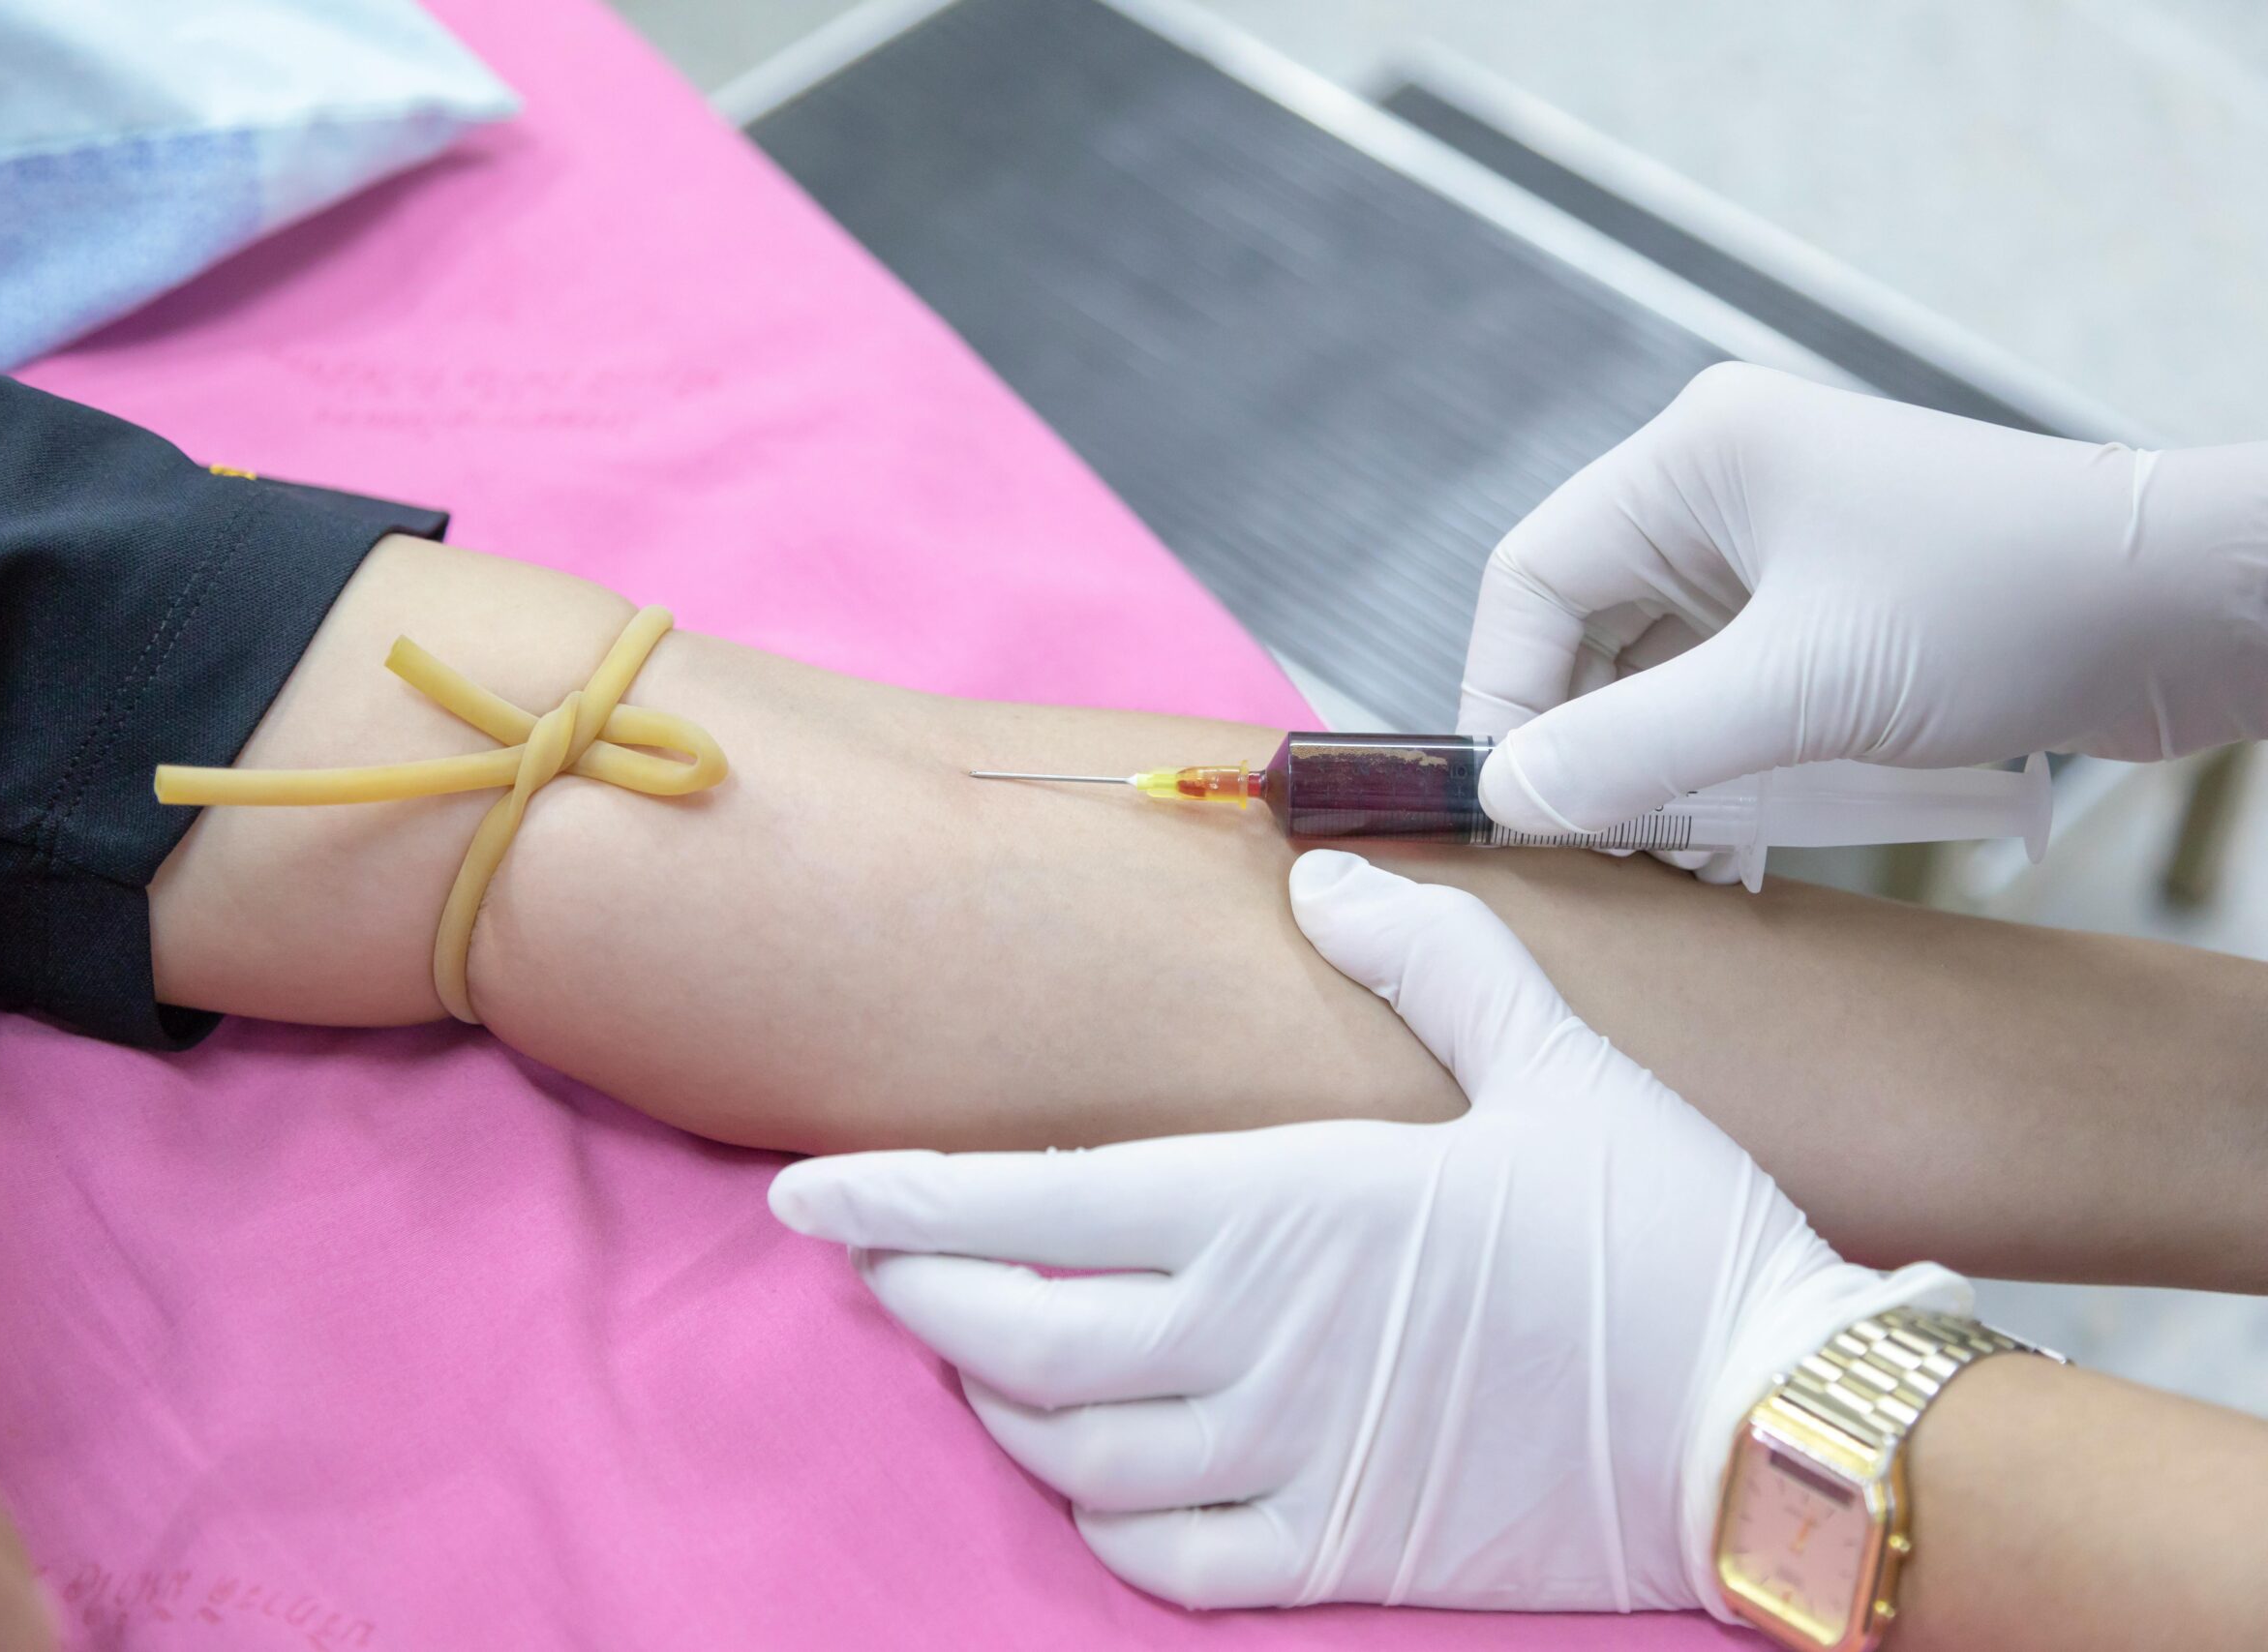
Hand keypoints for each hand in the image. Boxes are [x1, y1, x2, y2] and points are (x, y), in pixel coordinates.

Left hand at [770, 851, 1965, 1612]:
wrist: (1768, 1419)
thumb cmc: (1660, 1229)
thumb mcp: (1558, 1053)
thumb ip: (1429, 951)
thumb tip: (1323, 876)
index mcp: (1280, 1205)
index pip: (1030, 1200)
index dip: (898, 1199)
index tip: (805, 1193)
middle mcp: (1248, 1339)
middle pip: (1008, 1334)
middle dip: (918, 1293)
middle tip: (877, 1260)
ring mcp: (1283, 1458)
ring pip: (1063, 1450)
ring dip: (994, 1402)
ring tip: (977, 1351)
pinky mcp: (1335, 1552)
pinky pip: (1157, 1561)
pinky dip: (1094, 1519)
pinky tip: (1086, 1476)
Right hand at [1461, 362, 2266, 840]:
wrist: (2191, 612)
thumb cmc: (2007, 607)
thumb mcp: (1801, 690)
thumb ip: (1639, 746)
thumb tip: (1505, 797)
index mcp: (1696, 459)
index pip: (1531, 578)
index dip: (1503, 695)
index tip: (1511, 803)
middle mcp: (1722, 489)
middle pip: (1585, 630)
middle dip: (1585, 746)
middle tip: (1598, 847)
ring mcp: (1778, 547)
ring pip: (1654, 672)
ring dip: (1654, 770)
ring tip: (1680, 857)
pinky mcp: (1826, 607)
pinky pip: (1723, 690)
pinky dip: (1715, 764)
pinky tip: (1732, 840)